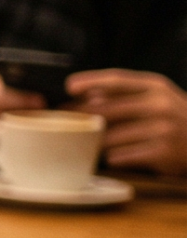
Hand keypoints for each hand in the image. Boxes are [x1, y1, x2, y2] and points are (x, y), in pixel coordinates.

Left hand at [71, 69, 186, 173]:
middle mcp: (160, 104)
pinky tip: (111, 157)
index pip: (118, 79)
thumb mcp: (156, 98)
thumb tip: (86, 97)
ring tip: (84, 143)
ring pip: (110, 136)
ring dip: (93, 142)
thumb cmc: (173, 118)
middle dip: (81, 117)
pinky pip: (122, 156)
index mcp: (155, 87)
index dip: (91, 81)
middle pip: (107, 109)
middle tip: (63, 123)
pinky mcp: (163, 153)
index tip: (69, 86)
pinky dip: (112, 157)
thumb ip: (125, 95)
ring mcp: (163, 129)